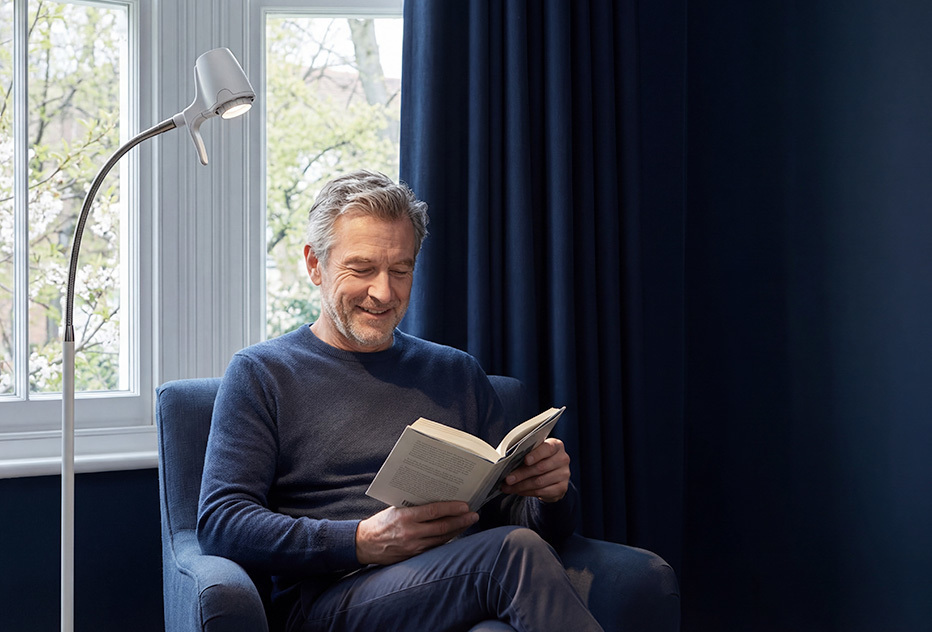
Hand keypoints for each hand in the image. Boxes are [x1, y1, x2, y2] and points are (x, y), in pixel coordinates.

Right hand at [356, 501, 478, 565]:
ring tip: (468, 522)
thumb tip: (437, 499)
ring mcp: (413, 547)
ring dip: (457, 530)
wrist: (364, 544)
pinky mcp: (413, 556)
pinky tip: (455, 534)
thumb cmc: (380, 522)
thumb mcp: (395, 509)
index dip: (452, 508)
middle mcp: (410, 533)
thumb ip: (414, 507)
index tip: (465, 505)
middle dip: (461, 520)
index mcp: (405, 517)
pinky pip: (435, 548)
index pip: (434, 511)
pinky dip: (446, 540)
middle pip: (442, 527)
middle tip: (474, 514)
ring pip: (441, 539)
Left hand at [500, 438, 570, 502]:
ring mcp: (564, 474)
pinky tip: (518, 491)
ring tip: (508, 487)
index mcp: (556, 445)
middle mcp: (562, 459)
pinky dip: (527, 492)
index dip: (536, 455)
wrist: (552, 473)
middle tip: (508, 479)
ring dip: (521, 485)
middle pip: (540, 468)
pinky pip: (542, 492)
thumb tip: (507, 461)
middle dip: (521, 474)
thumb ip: (525, 453)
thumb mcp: (534, 452)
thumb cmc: (539, 459)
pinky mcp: (562, 488)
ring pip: (539, 482)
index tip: (525, 460)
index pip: (547, 448)